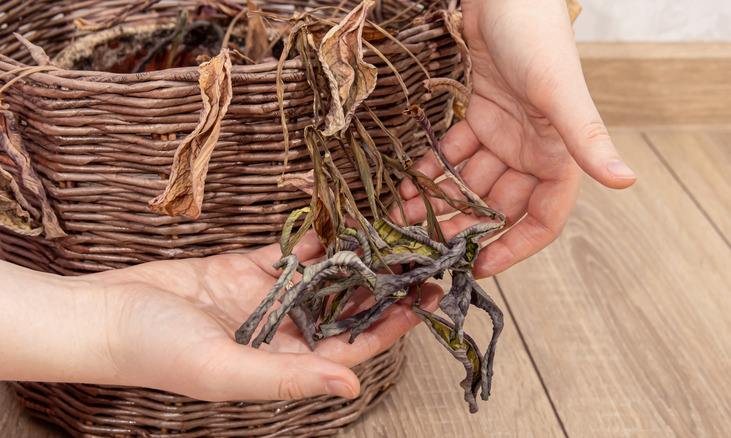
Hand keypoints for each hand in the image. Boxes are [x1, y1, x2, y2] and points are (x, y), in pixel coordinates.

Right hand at [0, 234, 441, 401]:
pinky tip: (341, 222)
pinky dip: (313, 240)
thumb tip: (352, 385)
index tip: (428, 294)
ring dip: (353, 258)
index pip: (353, 345)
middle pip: (345, 308)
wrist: (104, 315)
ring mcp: (266, 302)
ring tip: (391, 231)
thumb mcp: (226, 371)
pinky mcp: (246, 271)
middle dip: (382, 284)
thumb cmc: (158, 352)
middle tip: (421, 253)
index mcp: (286, 365)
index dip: (393, 323)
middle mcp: (283, 335)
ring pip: (322, 278)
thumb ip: (290, 378)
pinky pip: (289, 254)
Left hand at [399, 0, 635, 277]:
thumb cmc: (538, 35)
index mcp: (557, 155)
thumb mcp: (561, 91)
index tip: (480, 267)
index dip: (515, 246)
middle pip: (497, 206)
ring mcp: (502, 136)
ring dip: (440, 203)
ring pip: (470, 184)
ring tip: (403, 219)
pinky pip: (452, 155)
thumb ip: (587, 138)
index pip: (542, 217)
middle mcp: (530, 152)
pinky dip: (431, 172)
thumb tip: (626, 181)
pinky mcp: (477, 118)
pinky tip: (407, 188)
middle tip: (424, 246)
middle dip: (463, 227)